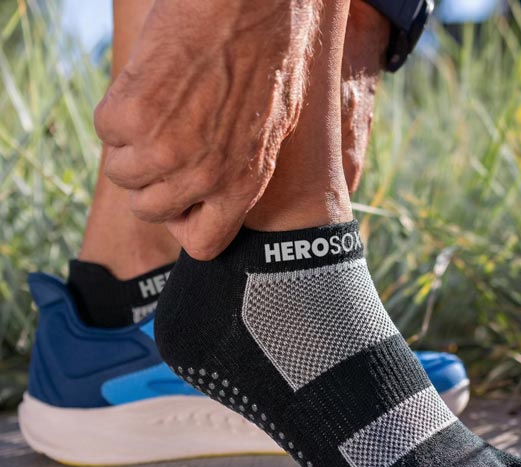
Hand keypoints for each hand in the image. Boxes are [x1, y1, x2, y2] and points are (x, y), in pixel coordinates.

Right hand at [94, 0, 320, 258]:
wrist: (253, 3)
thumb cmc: (270, 59)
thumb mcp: (269, 131)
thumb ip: (240, 171)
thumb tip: (214, 190)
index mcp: (243, 185)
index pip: (202, 245)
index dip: (186, 223)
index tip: (183, 199)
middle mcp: (204, 177)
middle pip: (150, 210)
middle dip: (151, 182)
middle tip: (161, 147)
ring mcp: (166, 148)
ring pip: (121, 174)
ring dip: (130, 146)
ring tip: (155, 112)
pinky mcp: (134, 113)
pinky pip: (106, 131)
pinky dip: (117, 111)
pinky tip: (145, 87)